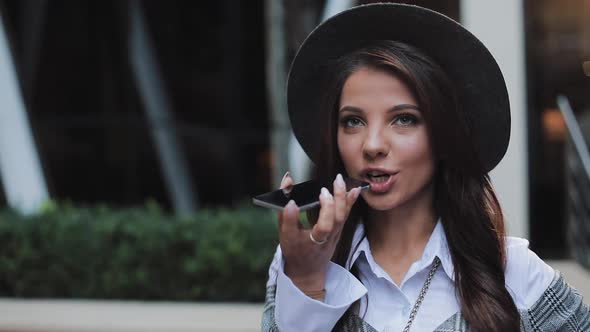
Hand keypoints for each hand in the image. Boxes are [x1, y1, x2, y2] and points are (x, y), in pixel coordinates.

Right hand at [277, 172, 361, 292]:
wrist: (309, 270)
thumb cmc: (294, 248)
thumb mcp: (284, 233)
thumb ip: (285, 209)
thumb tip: (288, 180)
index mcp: (296, 243)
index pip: (293, 231)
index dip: (291, 217)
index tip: (290, 203)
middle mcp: (316, 242)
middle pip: (326, 225)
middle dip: (326, 207)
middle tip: (322, 189)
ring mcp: (331, 238)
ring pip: (339, 220)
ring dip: (341, 200)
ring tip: (339, 181)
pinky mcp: (339, 232)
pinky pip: (345, 216)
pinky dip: (350, 202)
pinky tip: (354, 190)